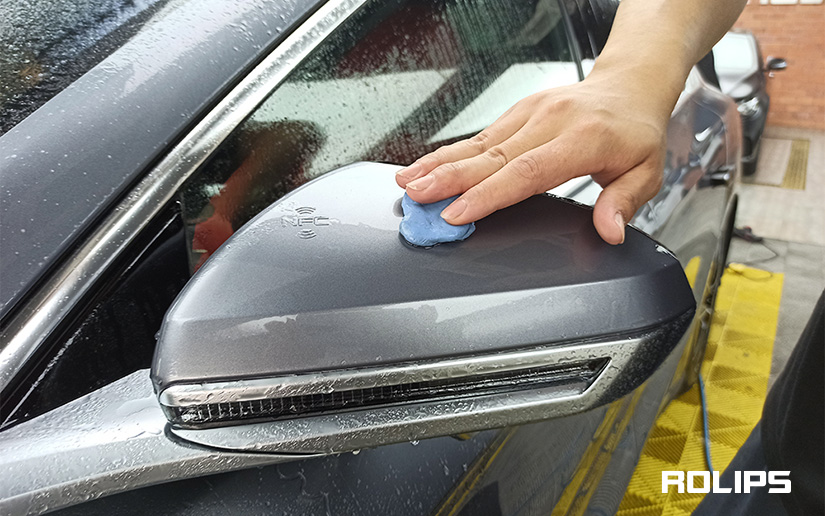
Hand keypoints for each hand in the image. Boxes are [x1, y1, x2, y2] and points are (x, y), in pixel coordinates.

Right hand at [395, 71, 671, 244]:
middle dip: (448, 179)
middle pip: (490, 156)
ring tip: (408, 182)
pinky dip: (448, 153)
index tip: (458, 213)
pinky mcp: (517, 111)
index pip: (526, 172)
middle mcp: (549, 121)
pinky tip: (425, 165)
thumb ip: (624, 202)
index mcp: (582, 140)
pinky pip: (478, 135)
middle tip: (416, 197)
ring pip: (476, 143)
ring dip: (439, 164)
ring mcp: (529, 112)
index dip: (488, 195)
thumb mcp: (647, 172)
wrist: (628, 86)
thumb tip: (609, 231)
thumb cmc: (635, 132)